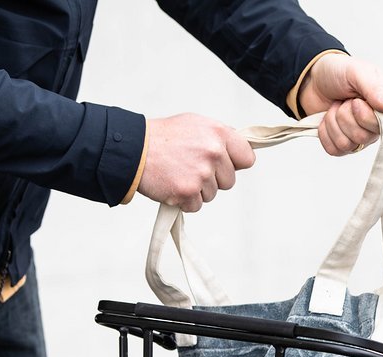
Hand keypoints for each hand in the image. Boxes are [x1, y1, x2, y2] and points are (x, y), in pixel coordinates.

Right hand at [137, 113, 255, 211]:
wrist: (135, 149)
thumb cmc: (163, 137)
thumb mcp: (196, 124)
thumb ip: (219, 137)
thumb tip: (239, 150)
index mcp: (218, 133)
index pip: (247, 158)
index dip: (235, 164)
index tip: (224, 164)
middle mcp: (213, 152)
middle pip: (229, 181)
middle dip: (213, 179)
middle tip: (191, 168)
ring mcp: (201, 173)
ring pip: (212, 194)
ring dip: (197, 190)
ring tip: (179, 173)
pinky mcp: (188, 191)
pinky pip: (196, 206)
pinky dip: (185, 201)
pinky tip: (173, 185)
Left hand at [297, 54, 382, 155]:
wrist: (313, 79)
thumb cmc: (338, 73)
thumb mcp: (357, 72)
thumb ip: (375, 88)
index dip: (363, 115)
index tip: (355, 100)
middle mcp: (377, 125)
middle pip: (362, 137)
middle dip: (344, 116)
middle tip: (344, 101)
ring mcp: (361, 137)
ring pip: (345, 144)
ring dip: (333, 122)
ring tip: (336, 107)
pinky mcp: (344, 145)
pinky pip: (334, 149)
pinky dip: (325, 132)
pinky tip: (328, 119)